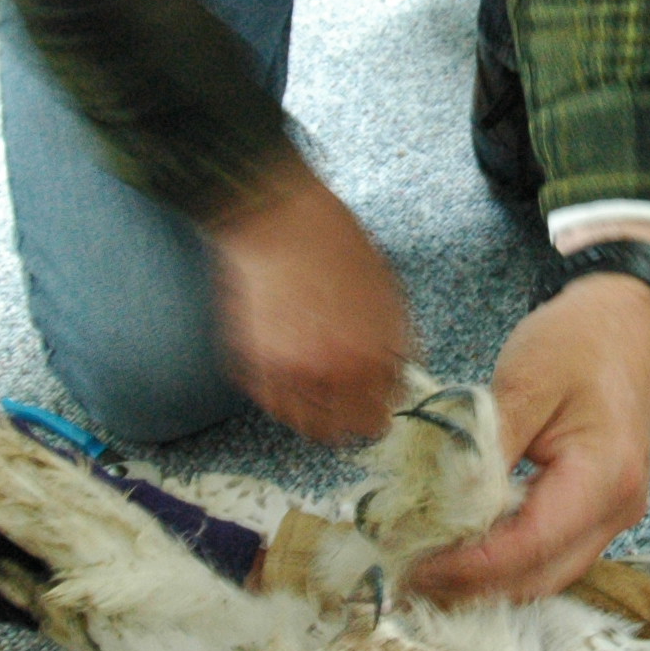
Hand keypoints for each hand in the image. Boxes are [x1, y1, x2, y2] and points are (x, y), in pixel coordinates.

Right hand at [206, 157, 413, 445]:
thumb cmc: (338, 246)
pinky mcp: (249, 363)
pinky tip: (287, 364)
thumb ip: (396, 343)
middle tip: (349, 404)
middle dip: (352, 419)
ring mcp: (285, 372)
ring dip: (315, 412)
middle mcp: (329, 375)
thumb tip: (399, 375)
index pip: (383, 411)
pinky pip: (270, 399)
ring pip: (305, 424)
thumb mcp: (388, 294)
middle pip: (346, 430)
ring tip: (316, 387)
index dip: (382, 404)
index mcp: (373, 358)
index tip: (377, 399)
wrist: (279, 219)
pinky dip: (280, 391)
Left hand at [410, 255, 649, 603]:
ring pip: (547, 575)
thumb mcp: (525, 380)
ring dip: (489, 580)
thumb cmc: (578, 340)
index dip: (469, 566)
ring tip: (428, 568)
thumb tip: (443, 502)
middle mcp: (619, 509)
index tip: (414, 566)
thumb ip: (486, 447)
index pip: (530, 545)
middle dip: (474, 586)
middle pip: (541, 576)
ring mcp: (614, 516)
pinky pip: (552, 554)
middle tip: (408, 577)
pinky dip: (508, 561)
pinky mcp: (600, 512)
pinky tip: (465, 550)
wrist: (624, 319)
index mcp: (605, 477)